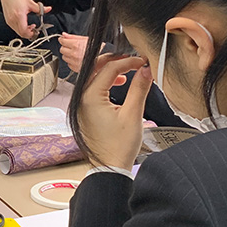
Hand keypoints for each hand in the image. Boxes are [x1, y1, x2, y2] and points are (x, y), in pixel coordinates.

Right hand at [0, 0, 47, 39]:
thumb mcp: (30, 2)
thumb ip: (40, 8)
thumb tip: (49, 9)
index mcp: (19, 15)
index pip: (24, 31)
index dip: (30, 34)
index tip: (35, 31)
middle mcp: (13, 19)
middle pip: (21, 33)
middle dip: (29, 34)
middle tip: (34, 30)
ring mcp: (9, 21)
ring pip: (18, 32)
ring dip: (25, 31)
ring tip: (30, 27)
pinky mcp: (8, 22)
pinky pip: (15, 29)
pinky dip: (21, 29)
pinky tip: (25, 24)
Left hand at [59, 33, 101, 73]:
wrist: (106, 58)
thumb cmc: (98, 48)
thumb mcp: (86, 39)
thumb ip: (73, 37)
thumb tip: (64, 35)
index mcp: (76, 45)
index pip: (62, 41)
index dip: (63, 40)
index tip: (63, 40)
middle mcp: (74, 54)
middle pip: (62, 50)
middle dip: (66, 47)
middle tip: (72, 47)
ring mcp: (74, 62)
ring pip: (65, 57)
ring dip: (68, 55)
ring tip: (77, 54)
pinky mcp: (76, 69)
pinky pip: (69, 64)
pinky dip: (72, 62)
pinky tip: (78, 59)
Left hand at [77, 53, 152, 169]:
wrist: (109, 166)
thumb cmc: (120, 145)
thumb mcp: (133, 114)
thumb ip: (139, 88)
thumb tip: (146, 69)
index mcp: (90, 98)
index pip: (109, 68)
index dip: (128, 61)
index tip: (143, 61)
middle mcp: (80, 99)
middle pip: (94, 68)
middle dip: (114, 61)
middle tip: (133, 60)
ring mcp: (79, 105)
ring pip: (91, 77)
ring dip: (108, 70)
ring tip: (127, 71)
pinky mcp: (83, 110)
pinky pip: (90, 88)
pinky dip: (103, 81)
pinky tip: (118, 84)